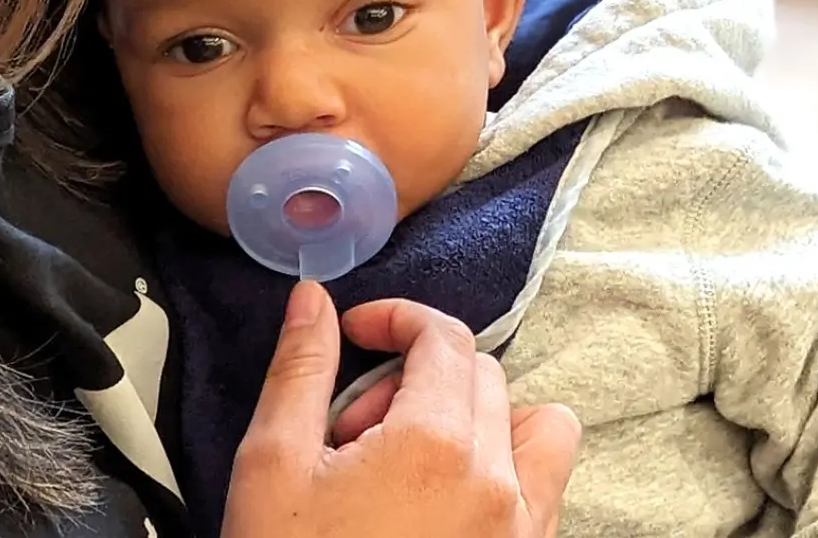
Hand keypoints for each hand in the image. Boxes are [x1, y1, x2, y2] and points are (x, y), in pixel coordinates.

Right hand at [222, 282, 581, 537]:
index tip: (357, 334)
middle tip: (354, 427)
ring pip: (537, 431)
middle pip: (483, 376)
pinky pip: (543, 492)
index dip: (396, 319)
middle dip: (417, 378)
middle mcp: (497, 483)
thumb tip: (313, 303)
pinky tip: (434, 504)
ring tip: (414, 457)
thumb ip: (301, 370)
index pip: (443, 337)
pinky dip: (503, 474)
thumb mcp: (274, 463)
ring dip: (482, 420)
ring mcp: (520, 530)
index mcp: (435, 444)